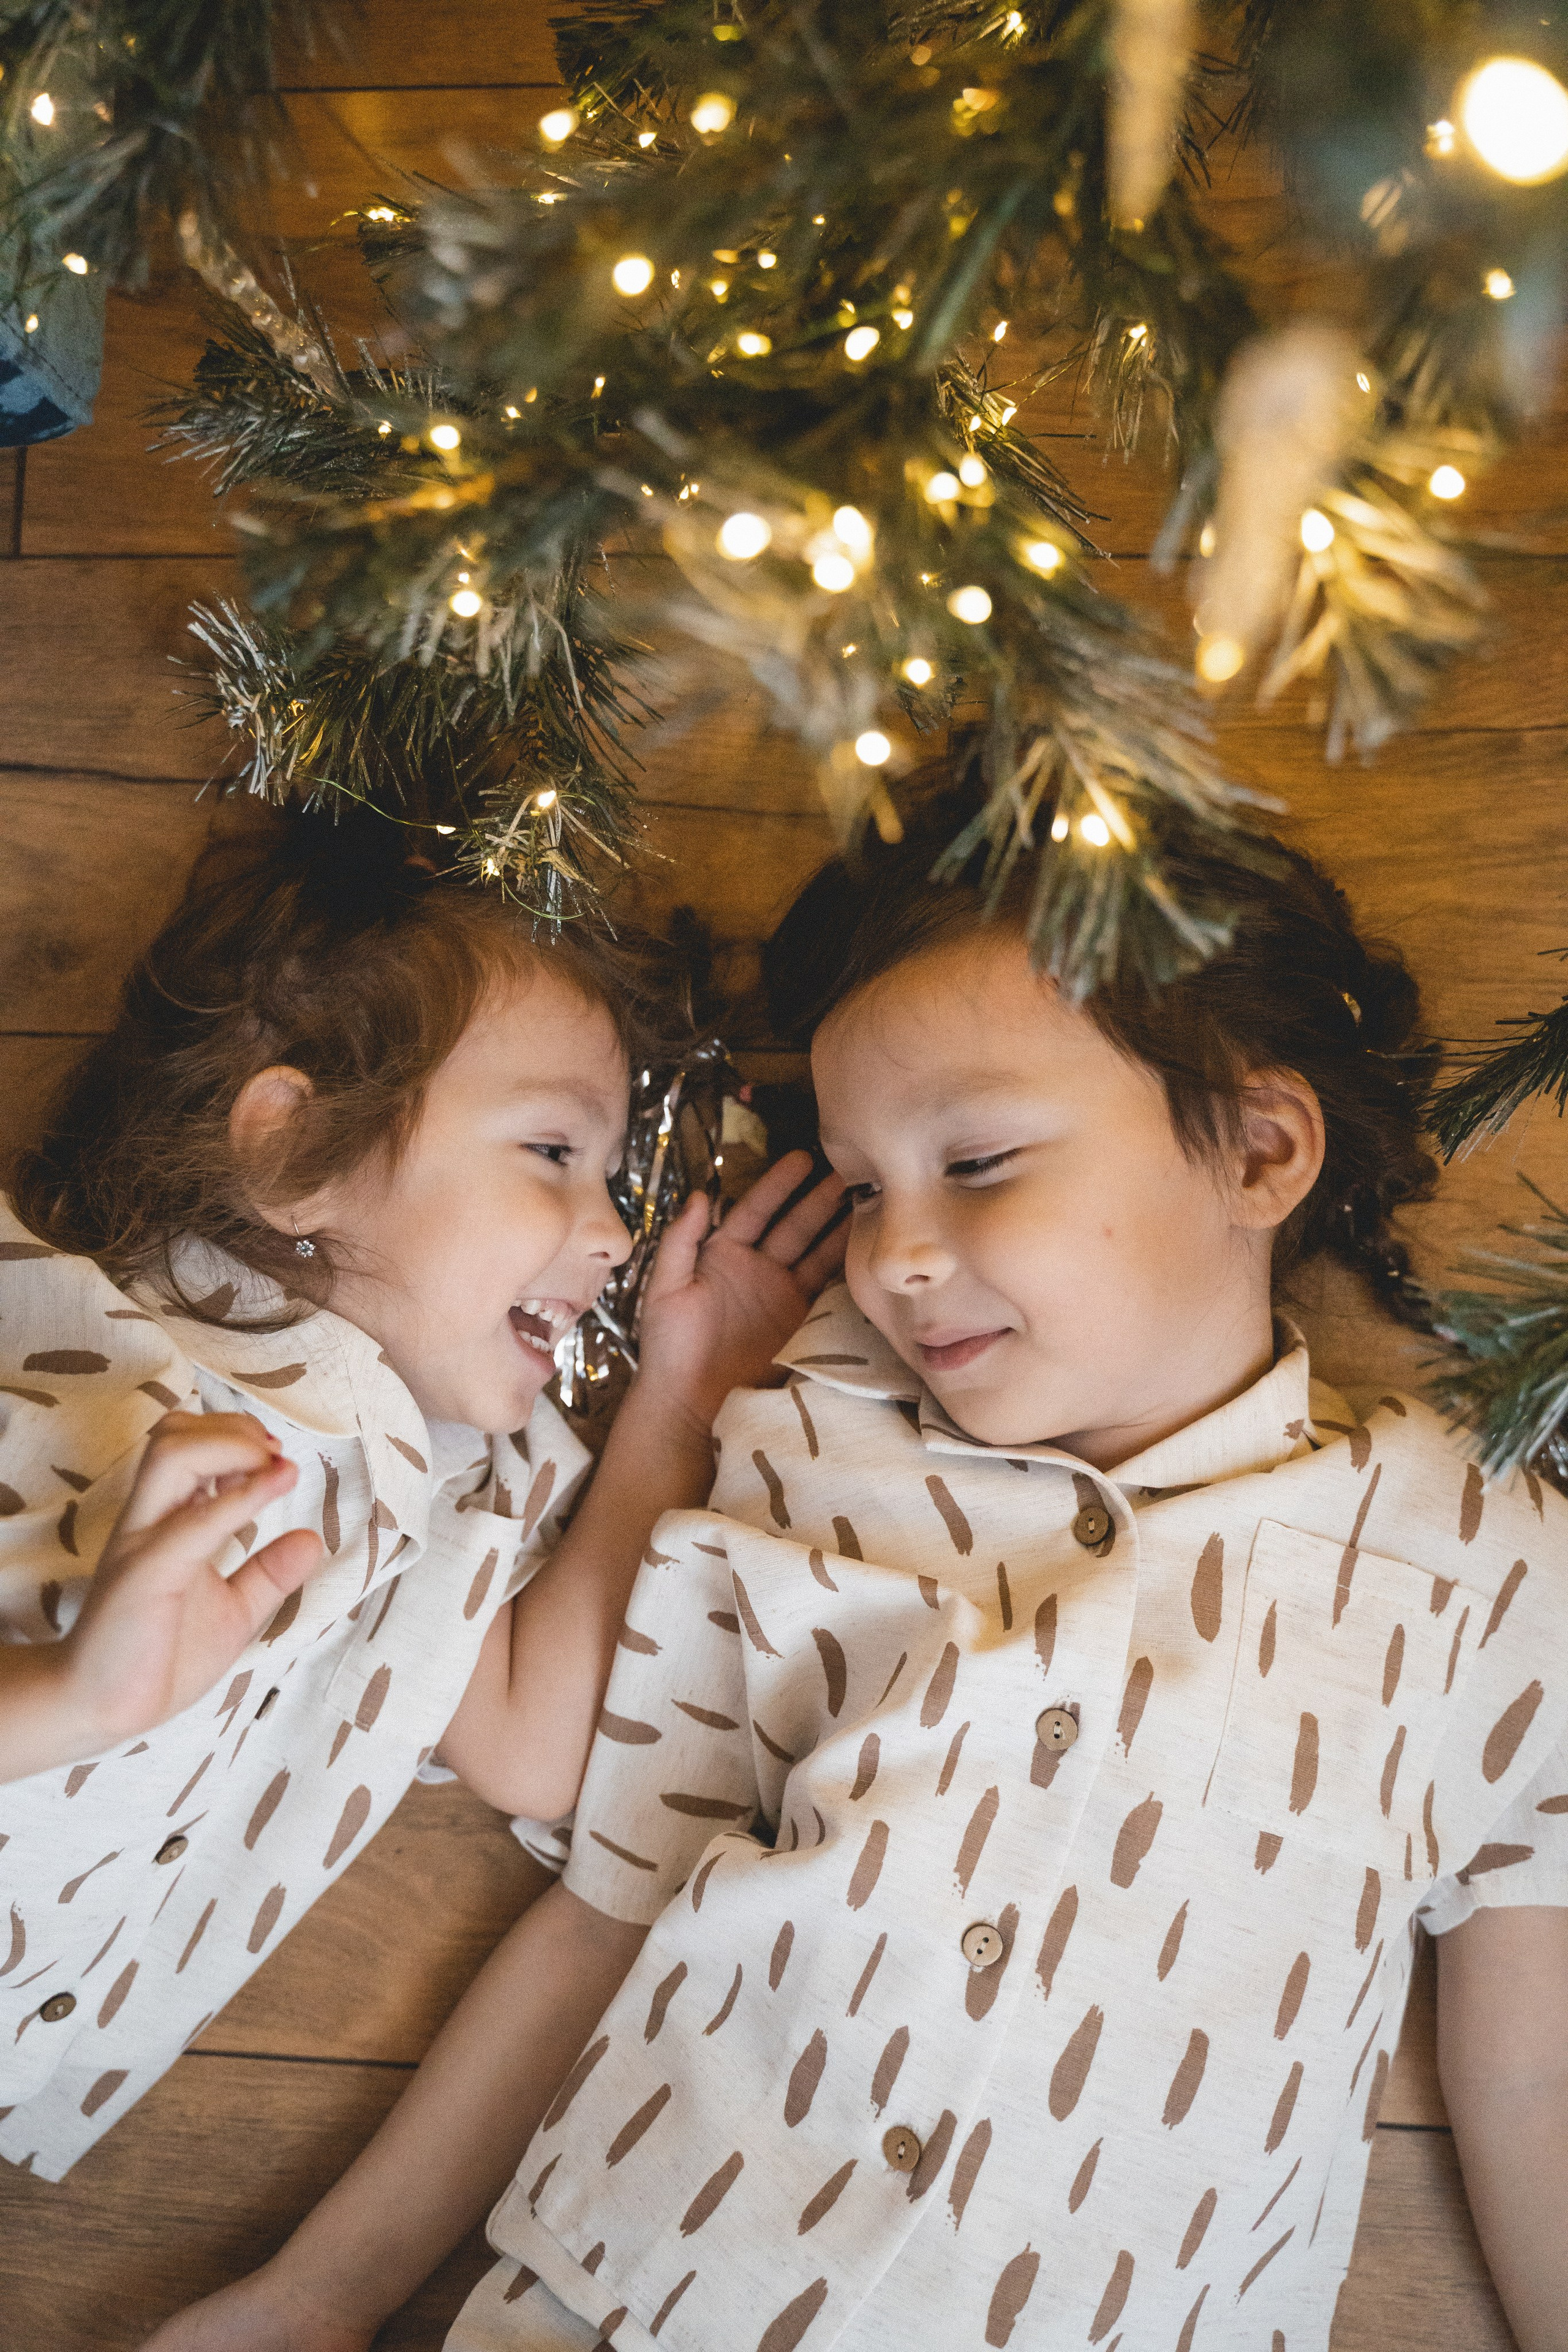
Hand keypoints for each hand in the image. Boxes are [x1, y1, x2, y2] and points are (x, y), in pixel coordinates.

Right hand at [59, 1411, 323, 1752]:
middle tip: (275, 1454)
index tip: (278, 1459)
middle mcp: (148, 1520)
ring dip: (232, 1447)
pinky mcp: (147, 1573)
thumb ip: (268, 1574)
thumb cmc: (159, 1658)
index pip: (186, 1443)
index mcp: (164, 1522)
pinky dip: (241, 1497)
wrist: (102, 1710)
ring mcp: (143, 1542)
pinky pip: (193, 1521)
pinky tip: (276, 1486)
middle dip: (233, 1429)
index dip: (236, 1436)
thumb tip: (313, 1540)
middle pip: (174, 1434)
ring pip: (171, 1454)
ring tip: (275, 1467)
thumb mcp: (233, 1611)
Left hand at [633, 1151, 846, 1439]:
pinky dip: (847, 1268)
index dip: (778, 1184)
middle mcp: (757, 1268)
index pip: (755, 1209)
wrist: (691, 1404)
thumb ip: (680, 1241)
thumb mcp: (666, 1289)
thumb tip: (702, 1194)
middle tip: (852, 1171)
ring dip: (841, 1226)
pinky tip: (867, 1247)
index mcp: (723, 1254)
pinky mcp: (802, 1322)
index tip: (804, 1157)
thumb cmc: (670, 1347)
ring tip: (870, 1201)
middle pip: (794, 1225)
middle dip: (821, 1198)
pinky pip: (828, 1288)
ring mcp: (782, 1295)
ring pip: (817, 1251)